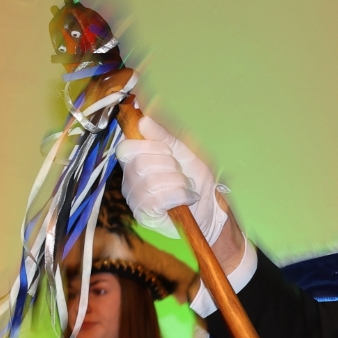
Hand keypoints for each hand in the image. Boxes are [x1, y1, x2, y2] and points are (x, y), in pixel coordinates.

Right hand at [115, 103, 226, 243]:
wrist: (211, 210)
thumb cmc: (195, 182)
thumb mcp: (182, 153)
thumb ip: (163, 137)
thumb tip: (143, 120)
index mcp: (134, 163)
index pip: (125, 148)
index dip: (150, 147)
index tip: (169, 152)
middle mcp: (129, 181)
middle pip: (141, 164)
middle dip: (170, 166)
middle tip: (182, 175)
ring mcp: (135, 200)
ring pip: (152, 182)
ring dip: (178, 182)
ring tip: (186, 187)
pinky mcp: (145, 217)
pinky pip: (160, 199)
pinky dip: (181, 195)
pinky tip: (188, 198)